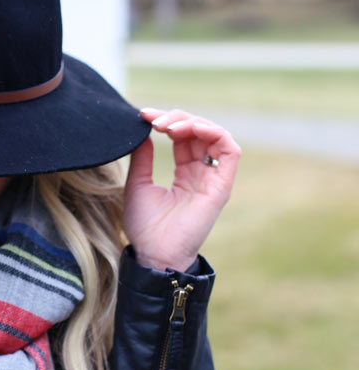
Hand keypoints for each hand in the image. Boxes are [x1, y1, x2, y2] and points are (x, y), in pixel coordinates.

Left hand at [123, 108, 240, 271]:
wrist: (154, 253)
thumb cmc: (145, 226)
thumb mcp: (138, 184)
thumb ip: (143, 158)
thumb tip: (143, 131)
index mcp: (184, 173)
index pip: (182, 137)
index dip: (166, 121)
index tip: (143, 116)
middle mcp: (202, 173)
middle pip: (198, 132)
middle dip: (176, 118)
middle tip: (154, 119)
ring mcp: (213, 179)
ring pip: (215, 135)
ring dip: (192, 123)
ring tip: (168, 126)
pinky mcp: (222, 186)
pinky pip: (230, 151)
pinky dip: (214, 133)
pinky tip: (191, 129)